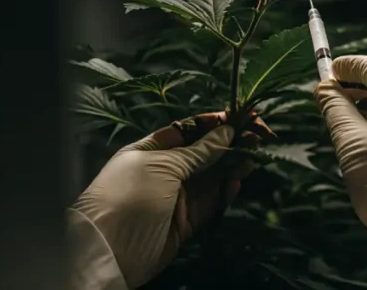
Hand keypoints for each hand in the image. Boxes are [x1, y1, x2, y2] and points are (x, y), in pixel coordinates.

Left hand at [71, 112, 269, 287]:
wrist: (109, 250)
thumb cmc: (130, 195)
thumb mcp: (163, 165)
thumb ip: (198, 151)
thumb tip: (226, 131)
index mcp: (150, 151)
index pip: (186, 131)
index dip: (212, 124)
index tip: (238, 117)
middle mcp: (163, 172)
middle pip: (202, 154)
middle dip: (228, 143)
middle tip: (257, 135)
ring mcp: (174, 198)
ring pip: (210, 178)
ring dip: (232, 166)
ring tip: (256, 154)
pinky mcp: (185, 222)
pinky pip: (210, 204)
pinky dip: (224, 193)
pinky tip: (237, 182)